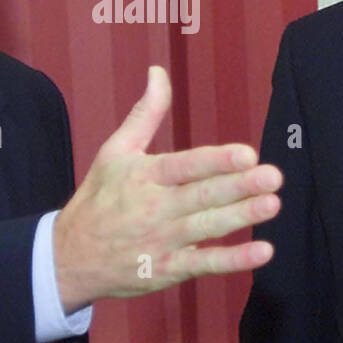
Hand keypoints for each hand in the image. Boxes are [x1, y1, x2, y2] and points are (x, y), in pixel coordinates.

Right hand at [53, 66, 279, 312]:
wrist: (69, 257)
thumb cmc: (98, 199)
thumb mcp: (114, 151)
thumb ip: (145, 113)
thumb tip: (159, 72)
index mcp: (143, 176)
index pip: (184, 166)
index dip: (215, 161)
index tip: (246, 154)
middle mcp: (154, 208)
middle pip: (201, 196)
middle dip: (238, 187)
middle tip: (272, 176)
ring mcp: (161, 241)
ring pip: (207, 227)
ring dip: (241, 217)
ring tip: (272, 204)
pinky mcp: (167, 269)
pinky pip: (204, 264)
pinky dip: (233, 260)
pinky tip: (261, 250)